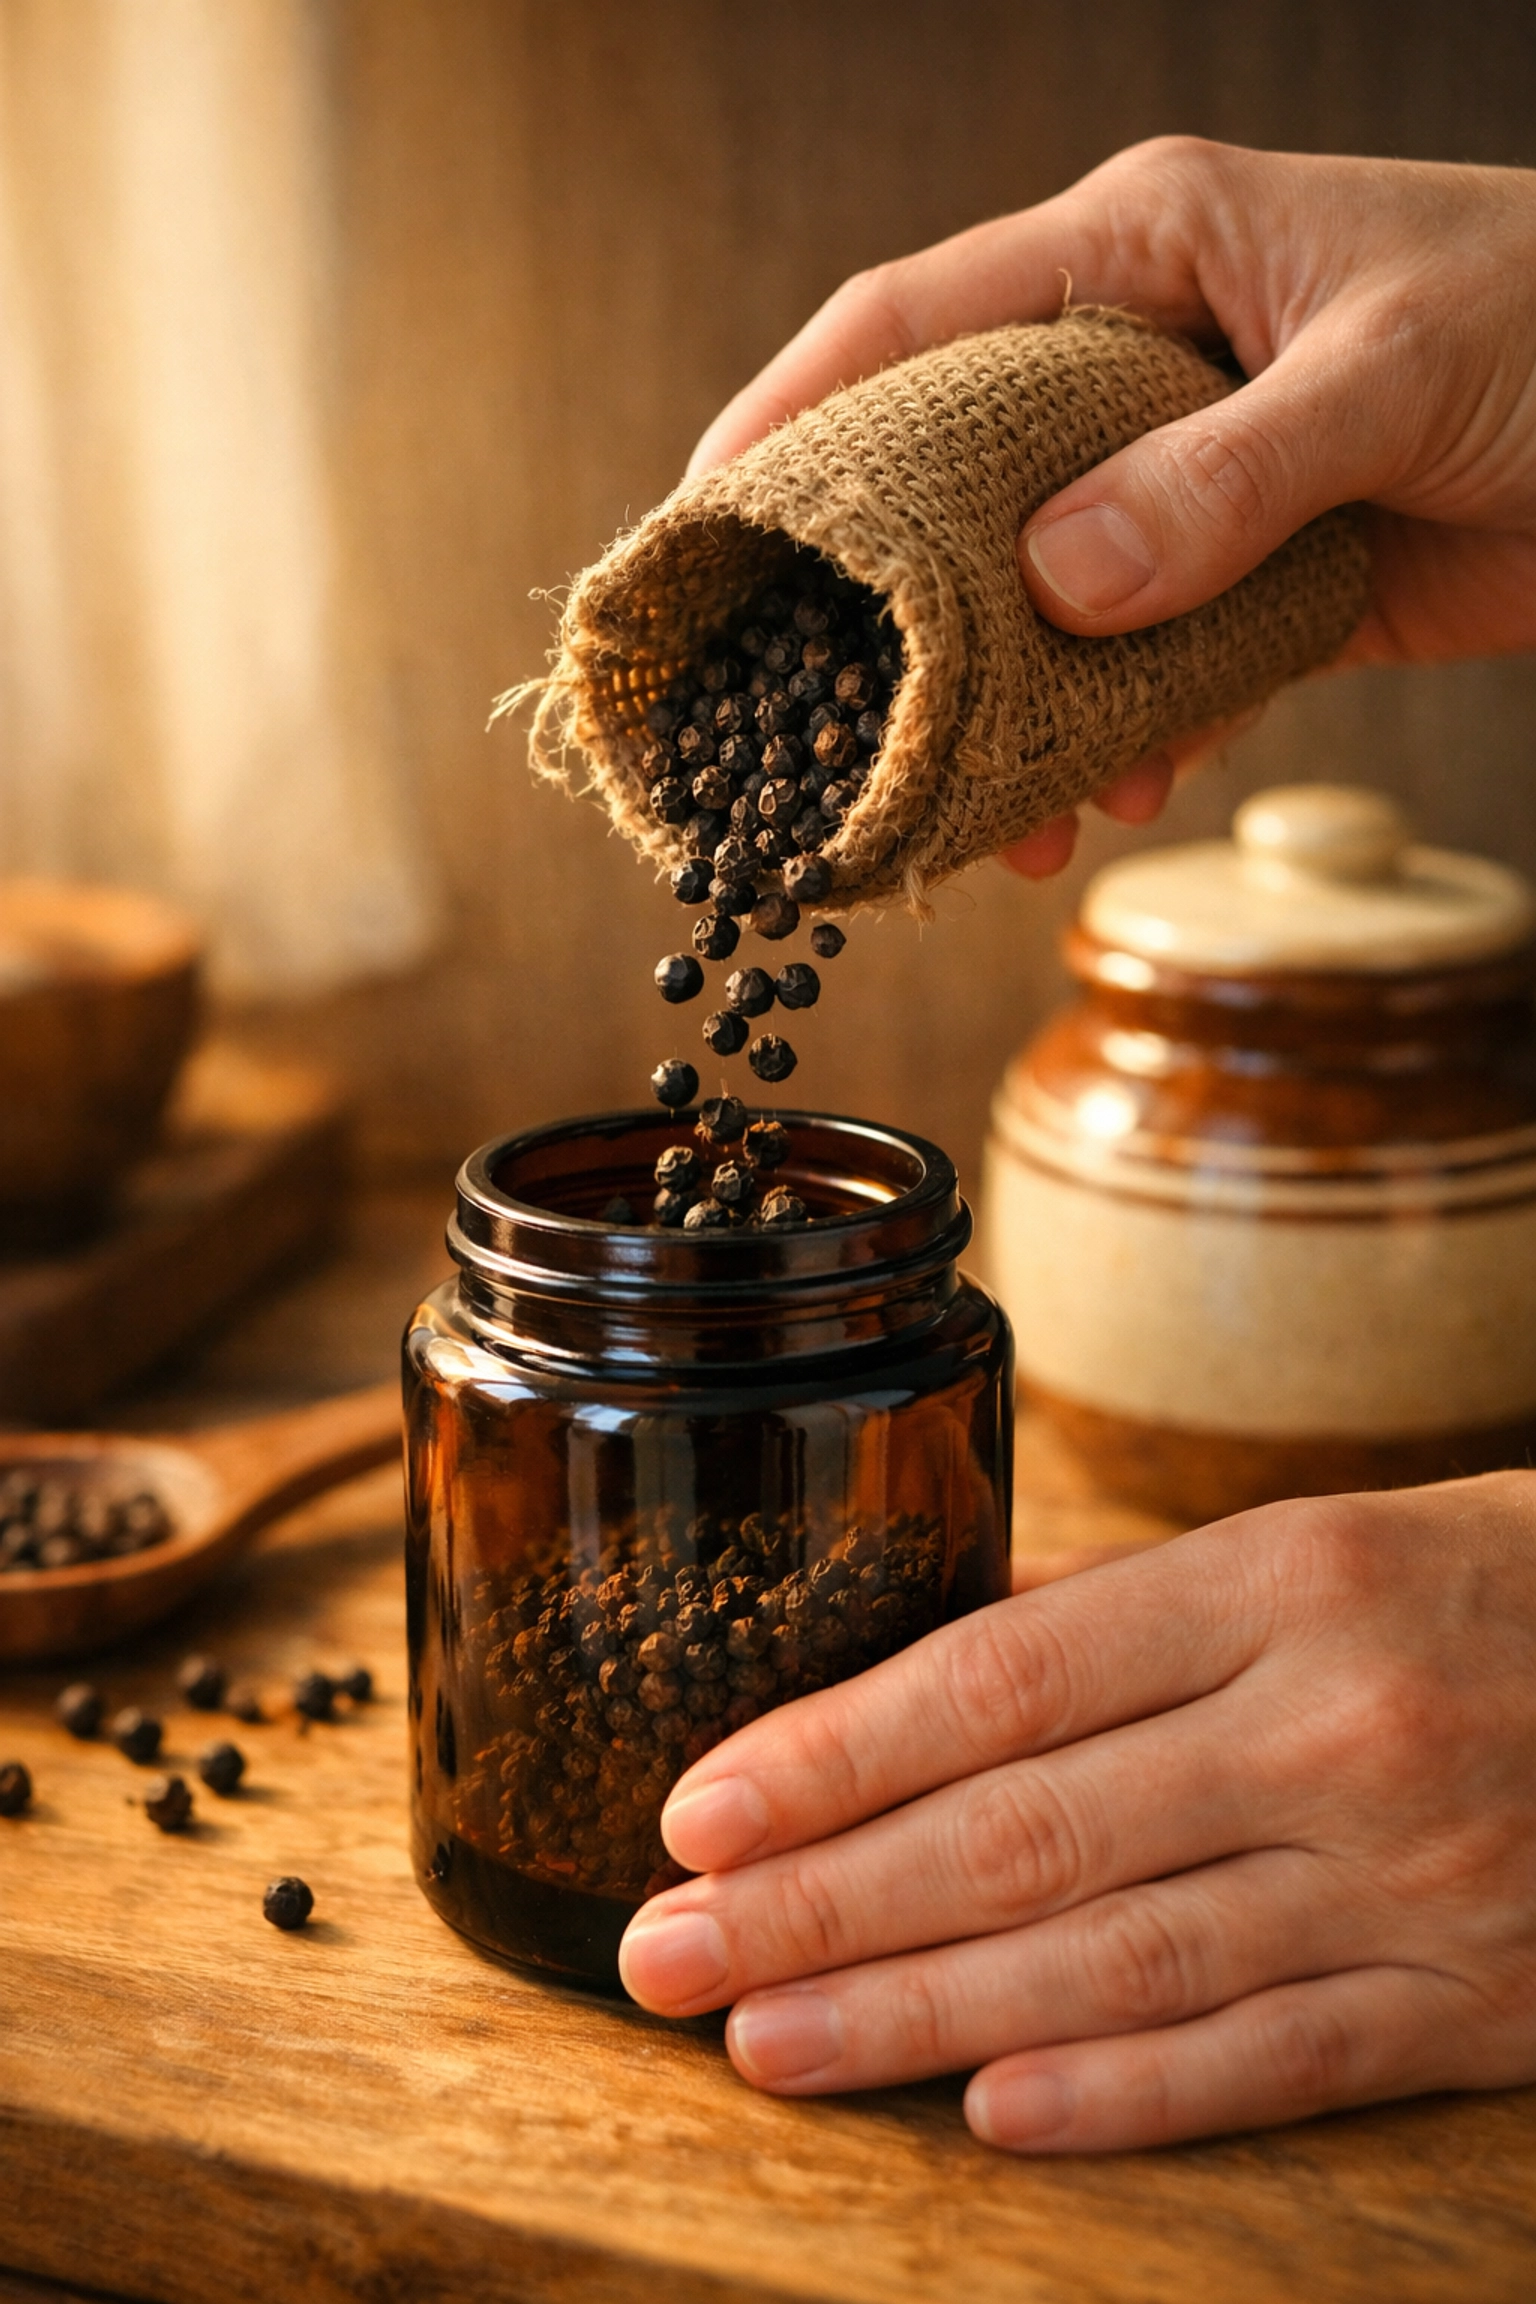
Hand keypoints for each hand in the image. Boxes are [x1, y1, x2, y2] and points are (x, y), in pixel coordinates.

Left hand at [618, 1474, 1535, 2151]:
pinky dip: (1121, 2096)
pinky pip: (1271, 2063)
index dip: (836, 1756)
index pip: (1005, 1681)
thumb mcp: (1319, 1547)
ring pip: (1118, 1966)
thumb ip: (1130, 1613)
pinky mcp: (1475, 2007)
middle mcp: (1333, 1730)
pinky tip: (981, 2109)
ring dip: (919, 2013)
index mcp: (1282, 1583)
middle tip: (667, 1955)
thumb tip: (937, 1663)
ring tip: (768, 2041)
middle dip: (823, 1902)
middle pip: (1027, 1836)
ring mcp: (1409, 1880)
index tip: (701, 1813)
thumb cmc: (1491, 1589)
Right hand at [688, 141, 1535, 873]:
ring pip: (1038, 601)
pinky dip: (1121, 732)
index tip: (702, 528)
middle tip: (822, 721)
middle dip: (886, 608)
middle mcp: (1137, 360)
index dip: (786, 420)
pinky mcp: (1248, 578)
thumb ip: (1220, 475)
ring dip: (1008, 706)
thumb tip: (1058, 582)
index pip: (905, 321)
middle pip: (949, 483)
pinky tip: (1117, 787)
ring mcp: (1186, 478)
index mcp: (1140, 252)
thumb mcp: (1388, 375)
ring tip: (991, 809)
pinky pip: (1143, 663)